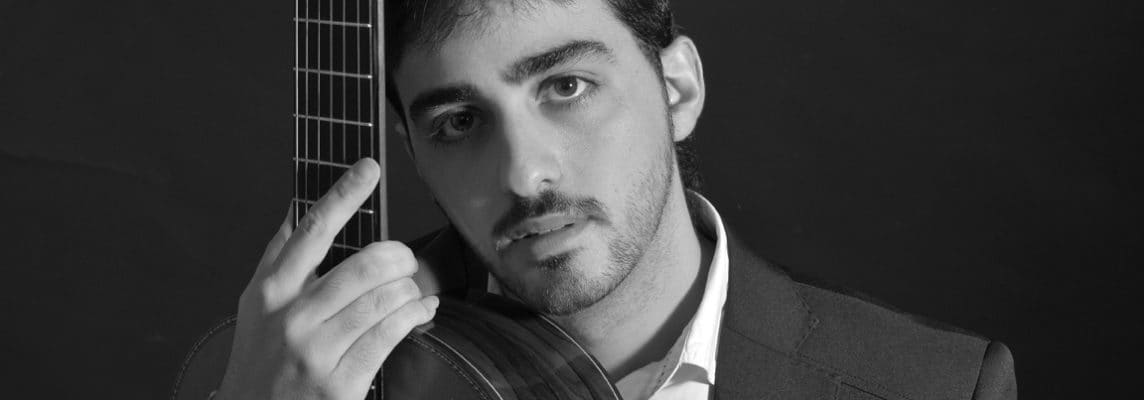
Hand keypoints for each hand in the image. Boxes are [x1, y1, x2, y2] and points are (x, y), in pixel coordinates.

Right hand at [214, 158, 438, 399]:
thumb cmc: (260, 359)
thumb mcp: (258, 305)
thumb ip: (280, 258)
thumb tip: (297, 207)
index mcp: (271, 290)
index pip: (310, 230)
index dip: (342, 195)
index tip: (367, 168)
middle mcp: (292, 317)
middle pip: (366, 265)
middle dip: (399, 257)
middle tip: (405, 260)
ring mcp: (316, 350)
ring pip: (385, 298)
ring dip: (410, 290)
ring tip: (413, 291)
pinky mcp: (340, 382)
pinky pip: (391, 334)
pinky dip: (415, 316)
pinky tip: (420, 312)